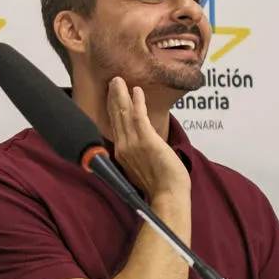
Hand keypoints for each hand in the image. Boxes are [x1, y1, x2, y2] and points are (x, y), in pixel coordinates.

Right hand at [106, 77, 190, 229]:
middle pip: (116, 117)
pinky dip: (137, 102)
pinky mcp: (146, 140)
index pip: (115, 127)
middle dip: (114, 98)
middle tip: (113, 82)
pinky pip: (139, 116)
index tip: (111, 98)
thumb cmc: (159, 188)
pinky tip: (136, 90)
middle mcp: (123, 147)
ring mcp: (133, 143)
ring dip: (121, 95)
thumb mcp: (141, 171)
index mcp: (122, 154)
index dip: (113, 110)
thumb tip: (140, 150)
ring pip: (123, 114)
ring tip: (119, 81)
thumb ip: (136, 157)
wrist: (167, 196)